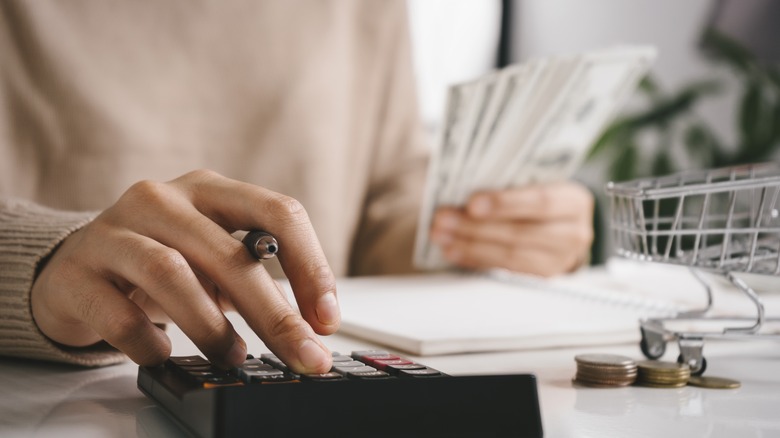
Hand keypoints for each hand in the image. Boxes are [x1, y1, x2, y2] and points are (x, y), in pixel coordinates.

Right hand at [31, 170, 339, 372]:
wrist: (74, 268)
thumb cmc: (159, 261)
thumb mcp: (212, 257)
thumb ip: (255, 279)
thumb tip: (309, 330)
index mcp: (210, 190)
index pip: (278, 213)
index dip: (311, 267)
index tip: (326, 319)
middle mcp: (163, 200)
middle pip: (229, 254)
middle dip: (274, 314)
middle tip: (302, 355)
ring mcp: (114, 231)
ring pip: (172, 275)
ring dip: (212, 327)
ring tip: (232, 356)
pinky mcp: (77, 273)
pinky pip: (119, 314)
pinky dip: (149, 342)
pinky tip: (162, 353)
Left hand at [430, 182, 593, 275]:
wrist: (560, 226)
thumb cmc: (538, 196)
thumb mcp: (534, 183)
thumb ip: (510, 180)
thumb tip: (462, 180)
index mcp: (573, 200)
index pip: (540, 201)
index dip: (505, 203)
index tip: (472, 203)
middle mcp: (574, 233)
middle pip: (520, 232)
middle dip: (476, 227)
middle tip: (443, 219)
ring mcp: (560, 260)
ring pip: (510, 255)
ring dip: (469, 245)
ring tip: (441, 236)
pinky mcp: (541, 278)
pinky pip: (504, 270)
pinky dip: (475, 259)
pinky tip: (453, 251)